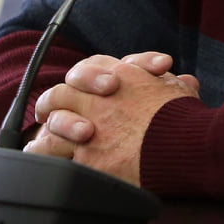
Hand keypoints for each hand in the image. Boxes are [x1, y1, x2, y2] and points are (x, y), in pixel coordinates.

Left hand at [26, 52, 200, 185]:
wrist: (181, 147)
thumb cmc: (184, 119)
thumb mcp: (182, 93)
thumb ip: (175, 85)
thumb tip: (185, 82)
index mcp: (123, 77)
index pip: (93, 66)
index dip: (87, 76)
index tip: (82, 86)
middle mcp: (100, 99)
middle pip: (63, 91)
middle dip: (54, 100)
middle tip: (47, 110)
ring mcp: (90, 127)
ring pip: (55, 121)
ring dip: (49, 127)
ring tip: (41, 136)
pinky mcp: (87, 156)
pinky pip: (53, 152)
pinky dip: (43, 151)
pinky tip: (37, 152)